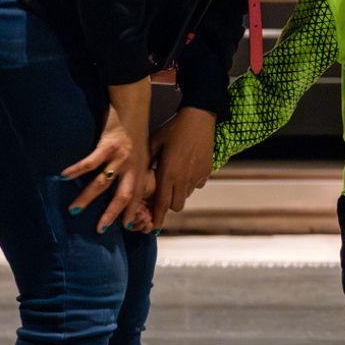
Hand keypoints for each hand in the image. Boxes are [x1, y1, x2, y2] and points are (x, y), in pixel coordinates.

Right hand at [62, 79, 152, 233]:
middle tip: (99, 230)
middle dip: (112, 214)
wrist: (134, 107)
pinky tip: (63, 176)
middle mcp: (132, 167)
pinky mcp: (108, 145)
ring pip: (103, 182)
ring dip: (88, 197)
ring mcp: (120, 157)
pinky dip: (77, 170)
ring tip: (74, 210)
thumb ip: (135, 173)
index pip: (138, 198)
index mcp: (141, 171)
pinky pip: (90, 161)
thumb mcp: (143, 156)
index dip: (133, 213)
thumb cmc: (135, 134)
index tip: (127, 229)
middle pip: (123, 196)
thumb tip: (125, 191)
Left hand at [148, 106, 216, 230]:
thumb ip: (146, 164)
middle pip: (176, 205)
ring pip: (186, 195)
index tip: (154, 227)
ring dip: (178, 193)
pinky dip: (190, 183)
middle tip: (162, 196)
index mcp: (168, 173)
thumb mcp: (153, 145)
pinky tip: (185, 169)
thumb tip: (138, 179)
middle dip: (168, 205)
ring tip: (173, 178)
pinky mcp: (207, 171)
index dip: (157, 217)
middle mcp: (184, 178)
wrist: (199, 118)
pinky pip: (197, 185)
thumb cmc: (172, 129)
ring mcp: (197, 176)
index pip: (162, 203)